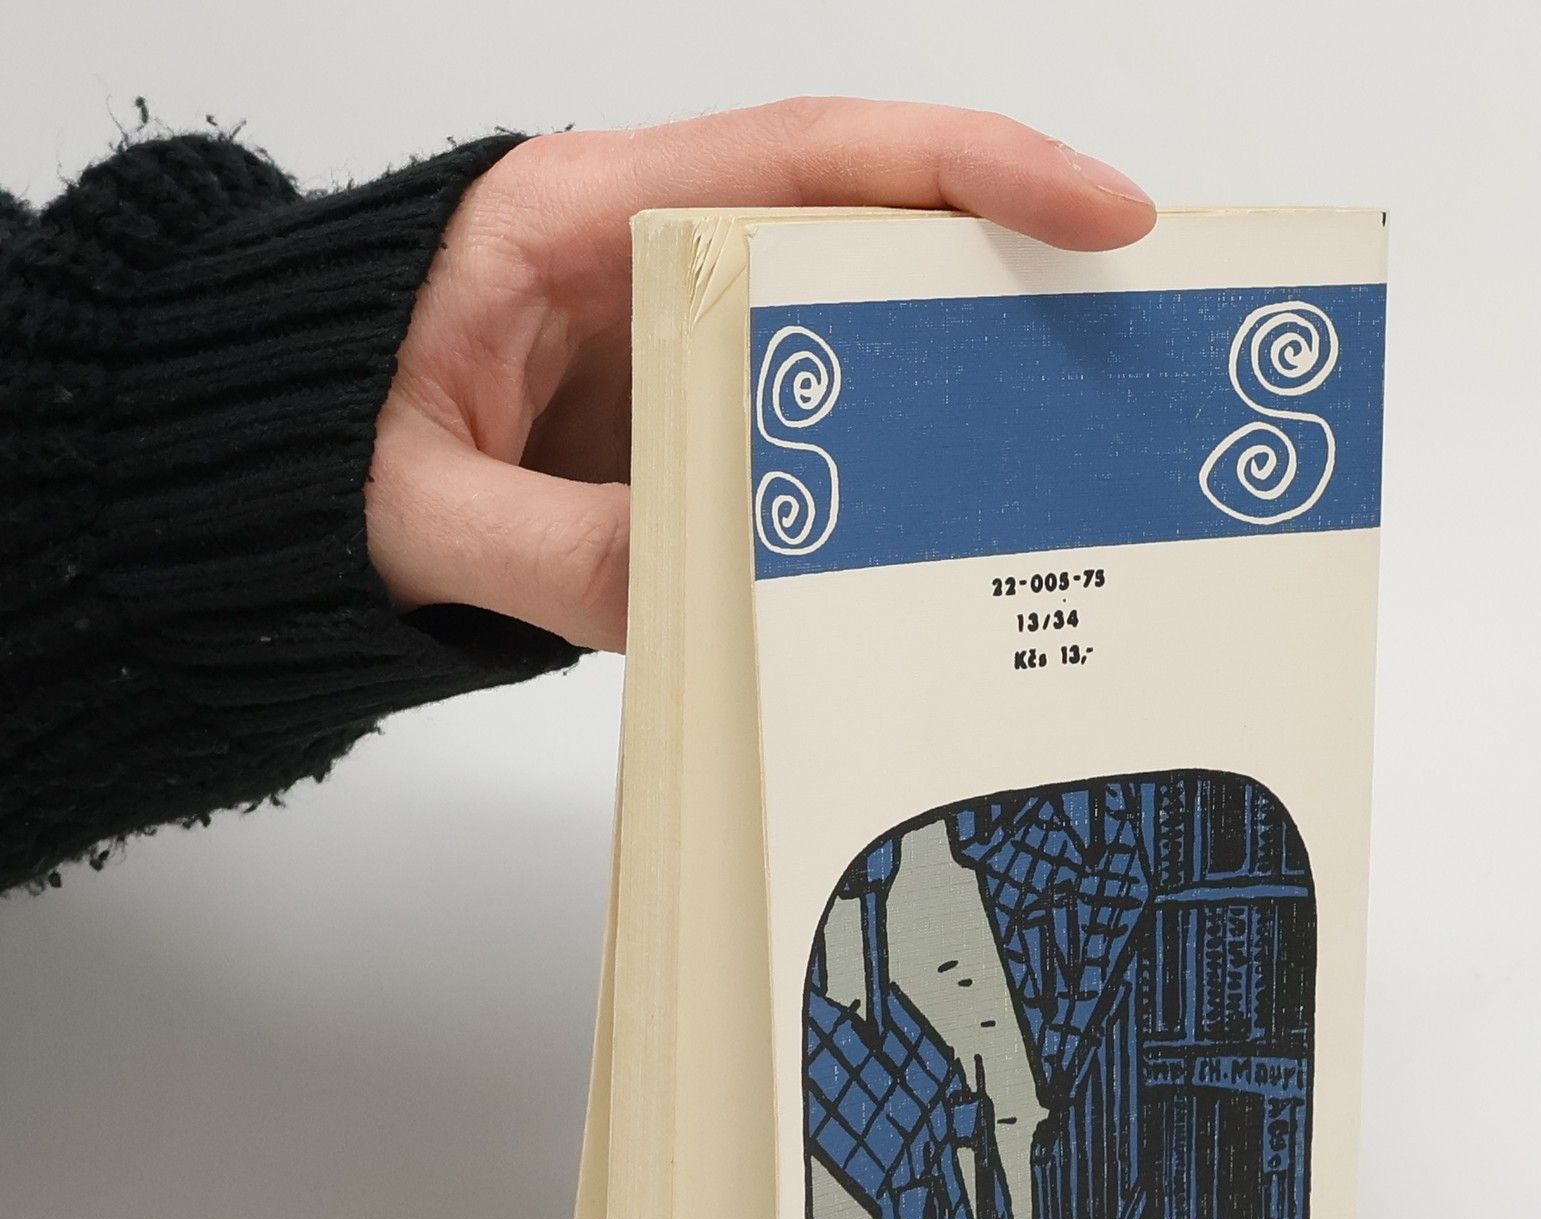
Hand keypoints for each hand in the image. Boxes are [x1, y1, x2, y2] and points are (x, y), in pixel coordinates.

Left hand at [367, 99, 1154, 651]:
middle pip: (865, 226)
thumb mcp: (415, 508)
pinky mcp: (681, 422)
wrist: (258, 484)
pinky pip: (806, 427)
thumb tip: (702, 591)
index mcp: (582, 219)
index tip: (1097, 210)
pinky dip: (877, 470)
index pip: (808, 156)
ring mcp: (676, 342)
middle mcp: (649, 259)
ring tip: (1074, 436)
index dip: (968, 168)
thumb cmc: (307, 451)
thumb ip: (549, 550)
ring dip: (954, 375)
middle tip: (1133, 335)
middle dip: (1005, 267)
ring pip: (850, 329)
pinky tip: (941, 525)